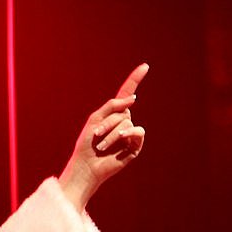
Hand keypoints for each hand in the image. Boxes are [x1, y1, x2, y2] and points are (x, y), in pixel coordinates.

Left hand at [59, 63, 148, 211]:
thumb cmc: (87, 143)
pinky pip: (137, 133)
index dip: (135, 80)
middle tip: (96, 134)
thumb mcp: (95, 118)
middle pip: (123, 112)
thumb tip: (133, 98)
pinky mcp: (135, 146)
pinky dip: (128, 134)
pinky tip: (121, 139)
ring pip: (127, 124)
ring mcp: (130, 134)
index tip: (145, 66)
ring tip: (101, 145)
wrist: (86, 165)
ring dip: (111, 134)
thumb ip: (113, 105)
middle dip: (107, 122)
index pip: (126, 94)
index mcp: (114, 114)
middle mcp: (124, 122)